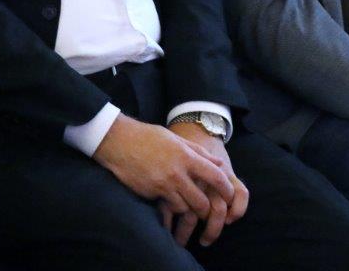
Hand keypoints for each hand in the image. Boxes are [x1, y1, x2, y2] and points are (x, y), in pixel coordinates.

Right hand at [94, 114, 233, 223]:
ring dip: (189, 210)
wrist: (118, 141)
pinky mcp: (152, 192)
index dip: (226, 189)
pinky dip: (173, 209)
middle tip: (208, 211)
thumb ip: (198, 151)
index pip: (215, 176)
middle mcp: (177, 172)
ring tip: (189, 208)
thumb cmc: (147, 137)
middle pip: (202, 201)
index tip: (230, 195)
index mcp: (186, 155)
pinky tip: (171, 205)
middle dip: (207, 210)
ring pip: (186, 208)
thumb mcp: (175, 138)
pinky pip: (169, 208)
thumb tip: (219, 162)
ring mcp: (164, 184)